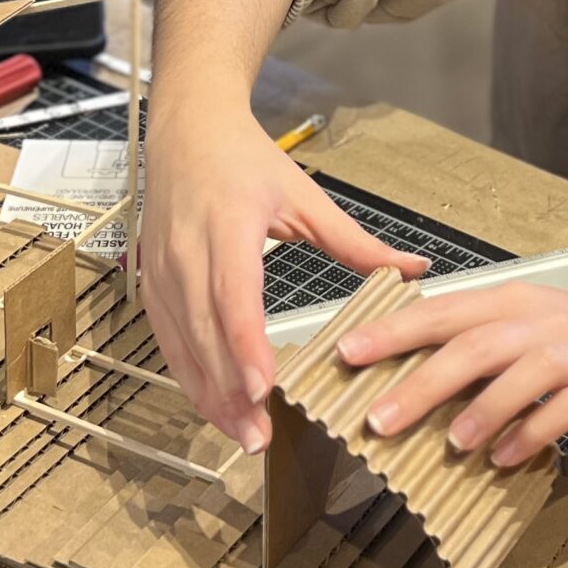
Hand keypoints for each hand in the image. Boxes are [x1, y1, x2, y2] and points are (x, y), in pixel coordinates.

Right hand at [141, 94, 425, 454]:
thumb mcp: (304, 195)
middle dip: (230, 389)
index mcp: (227, 224)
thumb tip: (414, 268)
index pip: (232, 294)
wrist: (185, 131)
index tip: (263, 386)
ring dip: (210, 394)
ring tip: (244, 435)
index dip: (244, 344)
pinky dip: (191, 378)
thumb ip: (356, 241)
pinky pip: (168, 341)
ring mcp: (163, 270)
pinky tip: (217, 407)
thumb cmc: (242, 159)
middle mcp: (187, 251)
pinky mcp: (152, 284)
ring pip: (182, 344)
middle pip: (205, 331)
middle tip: (260, 436)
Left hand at [339, 285, 567, 467]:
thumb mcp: (529, 321)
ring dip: (479, 410)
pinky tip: (505, 457)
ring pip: (518, 374)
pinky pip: (560, 410)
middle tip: (378, 417)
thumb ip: (476, 339)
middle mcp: (537, 322)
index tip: (348, 353)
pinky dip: (529, 434)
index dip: (393, 332)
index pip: (442, 312)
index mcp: (511, 302)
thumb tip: (408, 370)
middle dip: (420, 381)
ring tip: (449, 443)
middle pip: (472, 345)